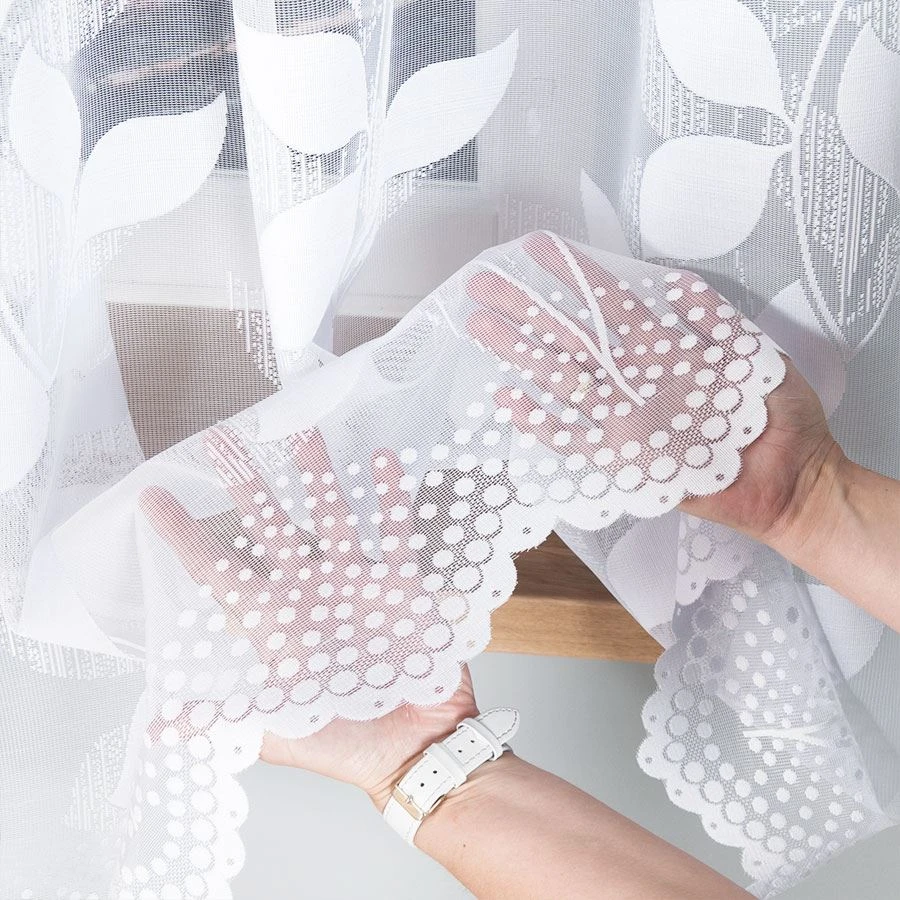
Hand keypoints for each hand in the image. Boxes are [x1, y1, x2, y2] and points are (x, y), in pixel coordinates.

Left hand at [140, 425, 477, 806]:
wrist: (411, 748)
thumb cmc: (344, 740)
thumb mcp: (279, 723)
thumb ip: (225, 713)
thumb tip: (156, 727)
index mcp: (276, 622)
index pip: (219, 572)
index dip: (184, 536)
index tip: (152, 499)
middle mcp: (311, 591)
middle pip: (271, 527)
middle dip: (247, 484)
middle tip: (223, 439)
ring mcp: (356, 582)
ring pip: (331, 514)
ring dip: (319, 473)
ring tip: (303, 429)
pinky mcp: (401, 583)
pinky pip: (394, 531)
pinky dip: (390, 498)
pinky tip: (383, 460)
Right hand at [465, 231, 839, 541]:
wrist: (792, 478)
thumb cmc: (777, 414)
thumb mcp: (752, 352)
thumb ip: (713, 320)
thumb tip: (674, 284)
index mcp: (664, 350)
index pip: (609, 303)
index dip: (573, 275)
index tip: (537, 248)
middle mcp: (636, 379)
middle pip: (572, 336)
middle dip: (526, 307)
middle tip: (483, 281)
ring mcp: (626, 418)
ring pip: (563, 379)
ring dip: (521, 353)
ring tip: (480, 326)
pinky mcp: (626, 460)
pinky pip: (575, 440)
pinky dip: (541, 423)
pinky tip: (508, 401)